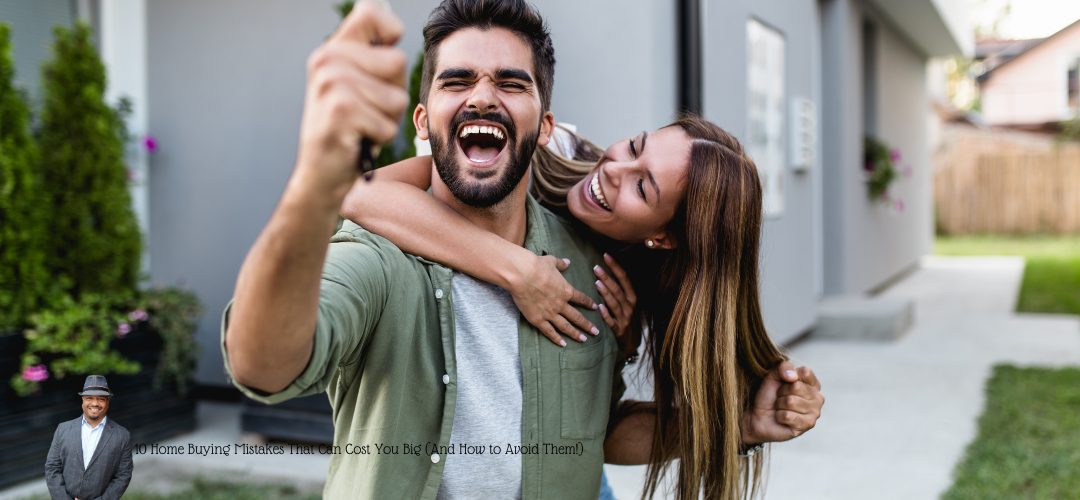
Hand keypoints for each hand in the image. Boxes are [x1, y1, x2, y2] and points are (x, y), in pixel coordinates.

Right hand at [294, 1, 407, 195]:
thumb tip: (393, 25)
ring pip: (396, 97)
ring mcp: (331, 84)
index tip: (382, 63)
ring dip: (387, 119)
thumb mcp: (357, 86)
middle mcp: (327, 60)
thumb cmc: (349, 130)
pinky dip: (380, 138)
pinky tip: (357, 140)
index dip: (391, 31)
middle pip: (398, 62)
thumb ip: (372, 55)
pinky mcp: (340, 111)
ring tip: (361, 125)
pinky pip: (388, 123)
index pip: (373, 12)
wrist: (320, 175)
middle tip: (365, 110)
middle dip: (393, 93)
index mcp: (332, 50)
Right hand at [509, 254, 598, 346]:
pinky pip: (549, 332)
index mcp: (566, 290)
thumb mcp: (551, 261)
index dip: (589, 303)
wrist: (522, 275)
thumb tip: (567, 262)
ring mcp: (550, 313)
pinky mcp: (538, 319)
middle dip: (587, 325)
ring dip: (575, 334)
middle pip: (577, 317)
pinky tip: (562, 344)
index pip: (581, 299)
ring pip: (566, 327)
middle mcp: (560, 304)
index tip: (595, 308)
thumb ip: (561, 264)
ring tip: (583, 340)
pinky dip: (556, 339)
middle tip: (596, 332)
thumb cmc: (536, 266)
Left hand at [594, 253, 639, 356]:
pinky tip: (599, 307)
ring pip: (615, 304)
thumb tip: (606, 270)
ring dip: (606, 293)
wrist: (632, 342)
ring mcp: (625, 318)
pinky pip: (612, 321)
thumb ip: (619, 288)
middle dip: (608, 278)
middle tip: (596, 268)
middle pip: (618, 290)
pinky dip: (606, 314)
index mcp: (632, 297)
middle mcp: (630, 306)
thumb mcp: (627, 302)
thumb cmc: (626, 317)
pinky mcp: (619, 330)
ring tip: (596, 283)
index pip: (625, 279)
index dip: (616, 267)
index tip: (606, 256)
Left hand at [742, 361, 823, 444]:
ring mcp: (814, 413)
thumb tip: (793, 377)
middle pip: (796, 387)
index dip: (788, 376)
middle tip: (779, 398)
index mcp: (813, 383)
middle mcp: (818, 398)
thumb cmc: (769, 395)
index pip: (805, 372)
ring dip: (779, 404)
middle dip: (782, 392)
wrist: (758, 416)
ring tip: (780, 408)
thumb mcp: (773, 375)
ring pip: (791, 401)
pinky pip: (788, 416)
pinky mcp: (806, 426)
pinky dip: (779, 416)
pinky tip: (781, 418)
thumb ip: (784, 367)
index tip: (783, 383)